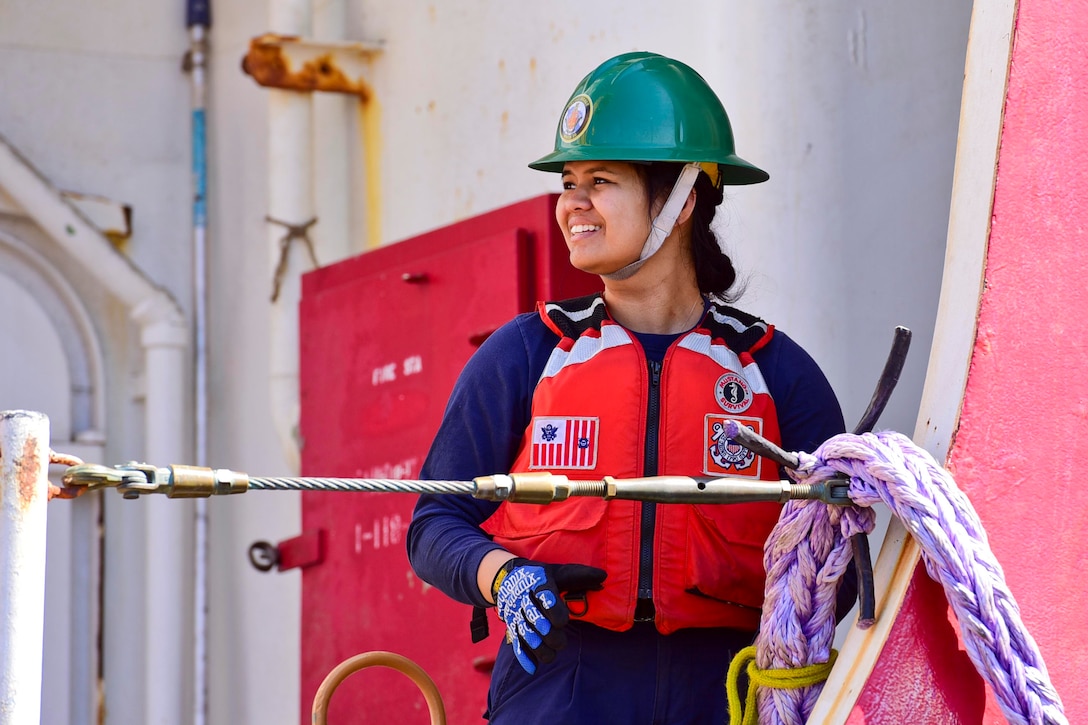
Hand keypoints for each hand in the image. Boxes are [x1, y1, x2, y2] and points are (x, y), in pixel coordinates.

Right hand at [491, 558, 605, 673]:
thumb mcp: (559, 572)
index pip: (545, 596)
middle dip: (549, 635)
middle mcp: (524, 599)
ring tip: (552, 654)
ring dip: (539, 648)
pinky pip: (516, 642)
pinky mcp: (512, 626)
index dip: (554, 610)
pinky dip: (524, 656)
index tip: (563, 622)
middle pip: (536, 619)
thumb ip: (581, 576)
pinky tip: (533, 669)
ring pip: (526, 634)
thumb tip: (604, 576)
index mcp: (538, 583)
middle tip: (561, 642)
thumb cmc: (541, 577)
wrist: (507, 578)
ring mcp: (516, 614)